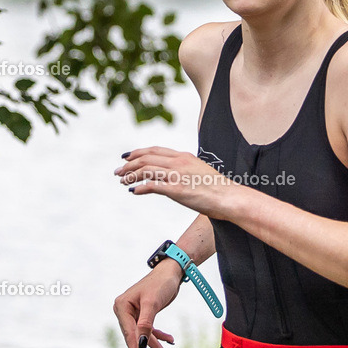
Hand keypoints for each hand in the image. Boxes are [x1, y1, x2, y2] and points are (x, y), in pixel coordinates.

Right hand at [113, 261, 181, 347]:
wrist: (171, 271)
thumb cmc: (160, 284)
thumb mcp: (152, 304)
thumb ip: (145, 324)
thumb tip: (140, 343)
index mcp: (122, 306)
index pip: (129, 333)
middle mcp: (125, 310)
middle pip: (134, 336)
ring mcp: (134, 313)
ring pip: (143, 335)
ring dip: (154, 345)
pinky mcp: (144, 314)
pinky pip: (149, 329)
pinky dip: (158, 336)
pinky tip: (169, 340)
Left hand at [114, 146, 239, 218]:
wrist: (229, 197)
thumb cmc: (216, 189)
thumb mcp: (197, 172)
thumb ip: (182, 171)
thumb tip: (168, 177)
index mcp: (183, 157)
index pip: (154, 150)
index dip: (137, 152)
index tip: (126, 157)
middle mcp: (178, 163)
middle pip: (146, 158)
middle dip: (128, 164)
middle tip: (118, 171)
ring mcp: (177, 176)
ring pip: (146, 170)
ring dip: (130, 175)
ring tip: (121, 181)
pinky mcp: (177, 190)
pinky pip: (152, 186)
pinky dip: (140, 187)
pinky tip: (133, 191)